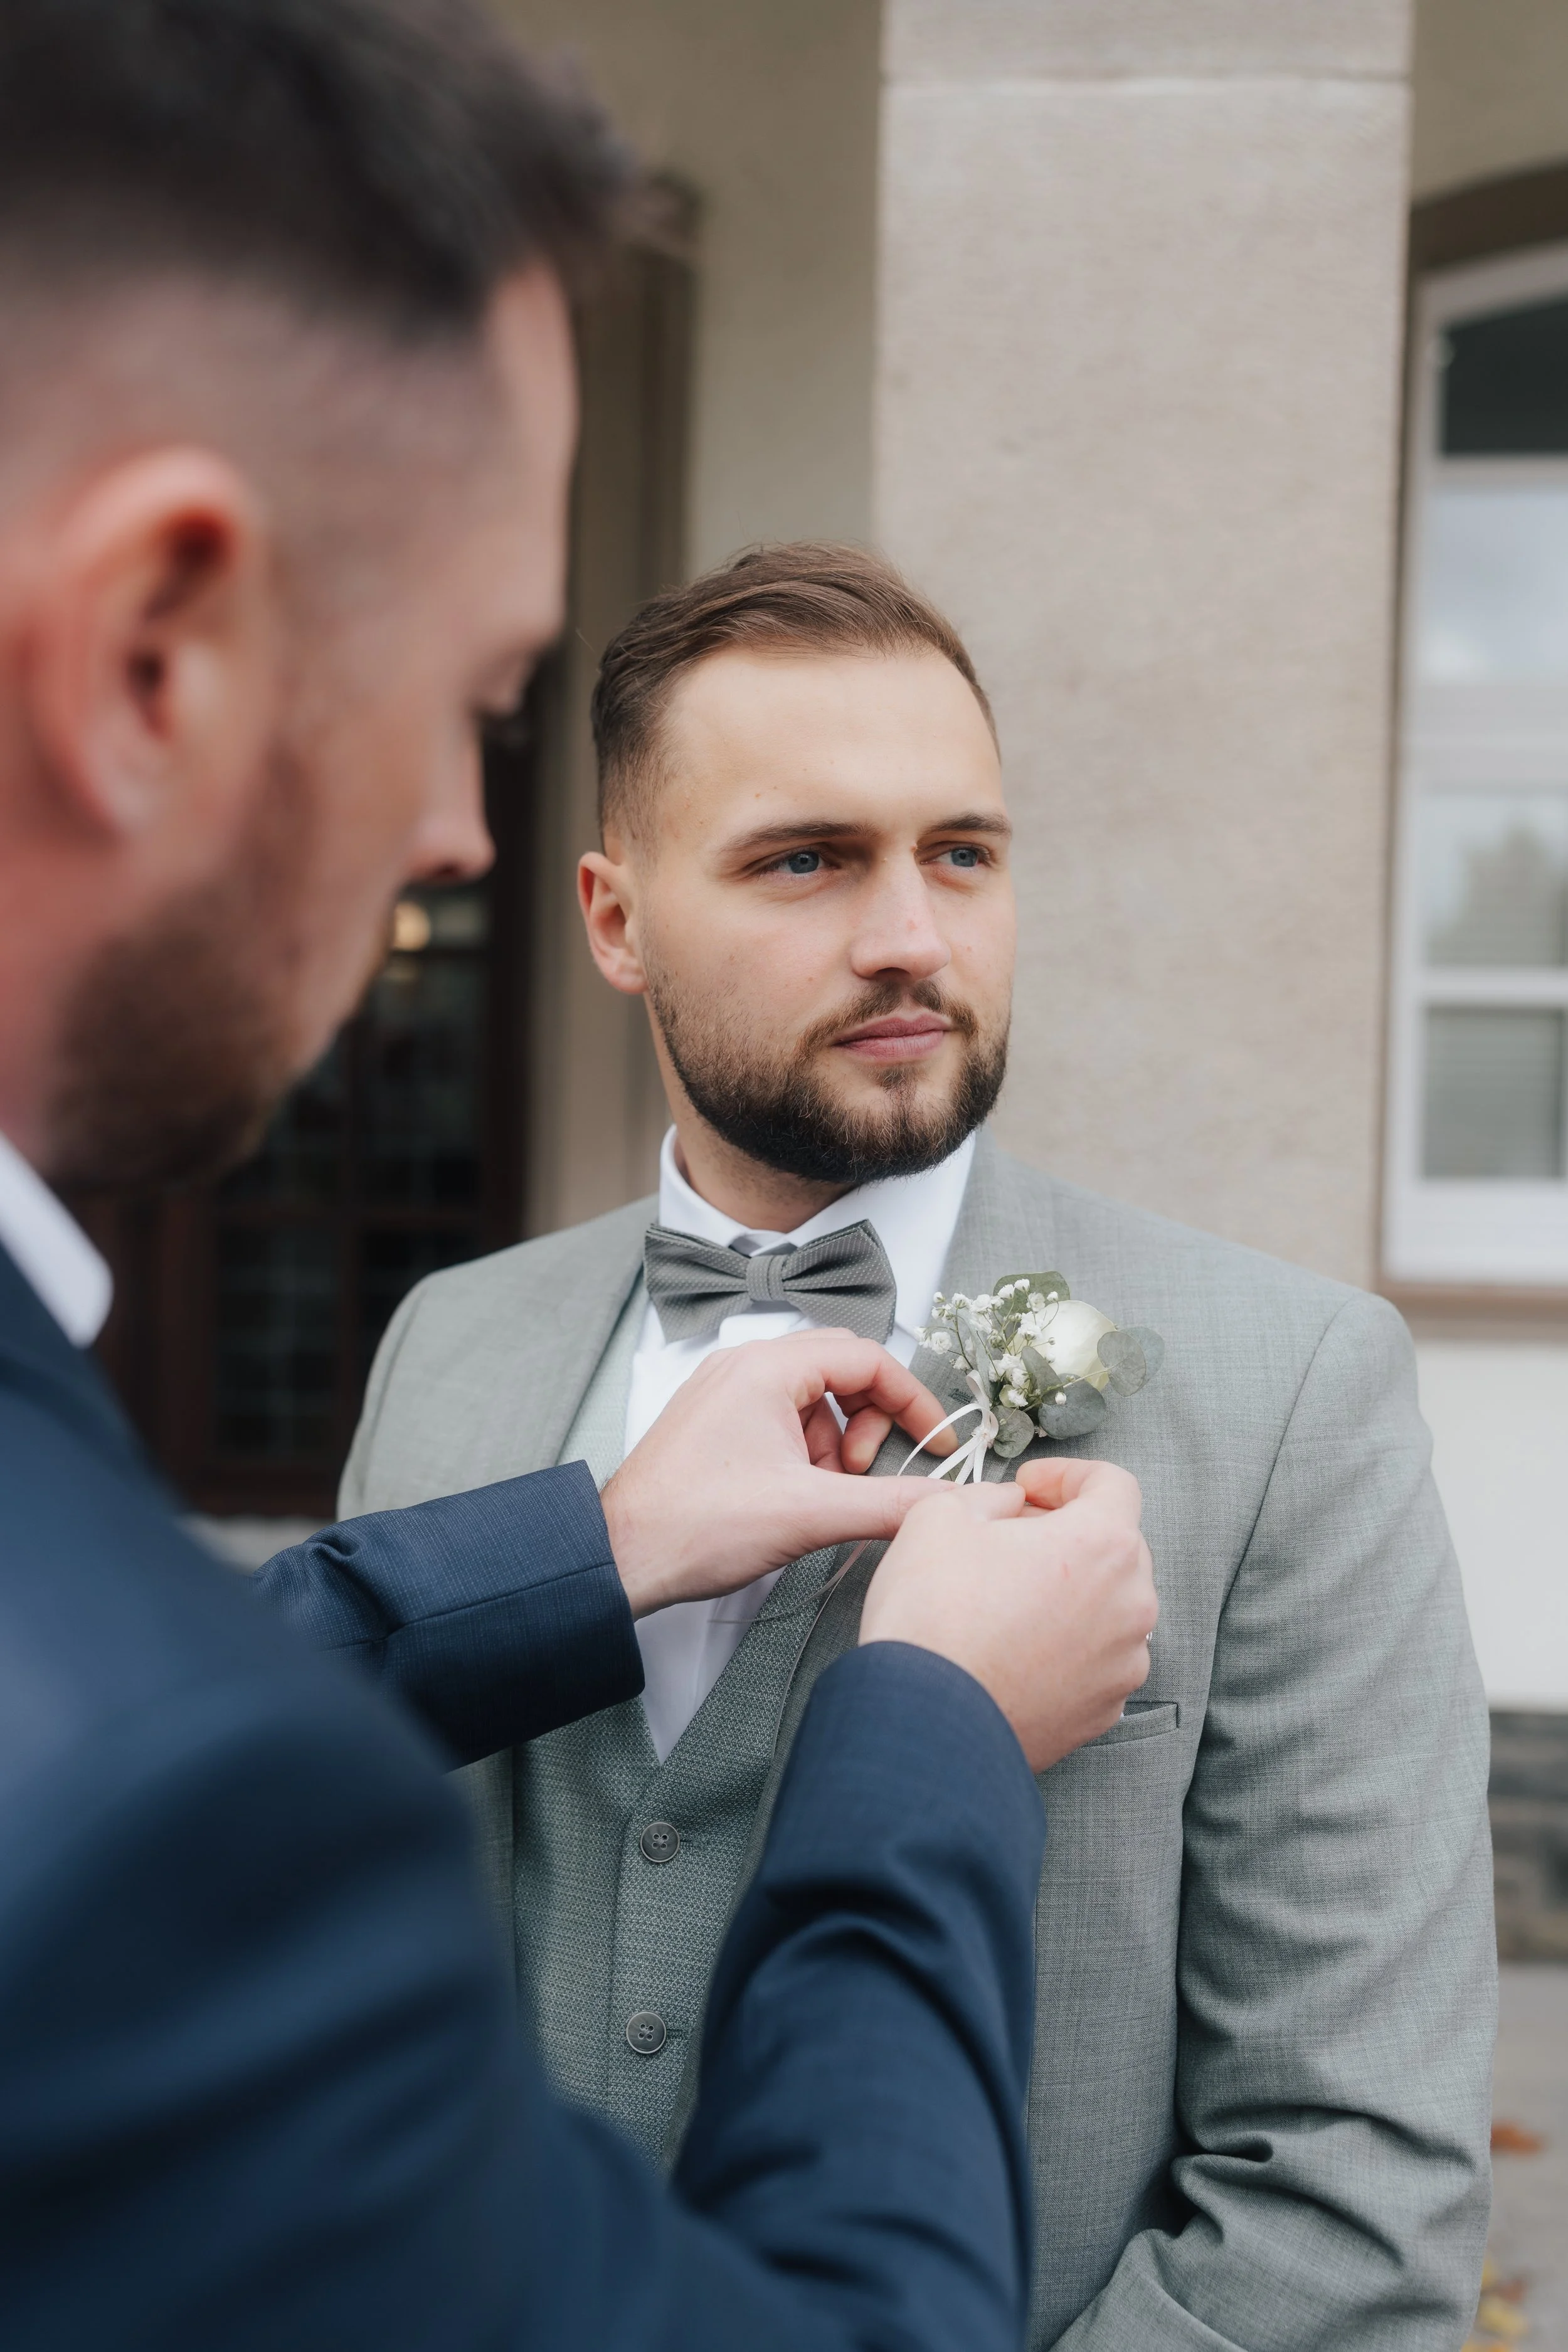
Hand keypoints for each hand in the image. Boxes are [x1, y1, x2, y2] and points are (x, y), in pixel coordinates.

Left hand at [601, 1330, 955, 1618]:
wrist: (620, 1557)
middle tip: (862, 1472)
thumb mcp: (811, 1514)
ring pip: (812, 1400)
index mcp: (767, 1368)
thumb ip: (890, 1503)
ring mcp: (725, 1393)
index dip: (913, 1401)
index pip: (868, 1359)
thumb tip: (945, 1502)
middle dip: (869, 1422)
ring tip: (819, 1495)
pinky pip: (781, 1420)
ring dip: (833, 1445)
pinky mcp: (715, 1423)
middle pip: (841, 1371)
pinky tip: (793, 1497)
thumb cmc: (693, 1526)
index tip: (934, 1443)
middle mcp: (744, 1367)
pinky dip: (803, 1454)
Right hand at [859, 1459, 1156, 1771]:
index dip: (1067, 1475)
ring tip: (1009, 1600)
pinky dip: (1066, 1645)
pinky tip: (1015, 1649)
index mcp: (1102, 1545)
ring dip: (1070, 1592)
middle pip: (1116, 1547)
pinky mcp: (1103, 1711)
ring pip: (1108, 1607)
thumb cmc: (934, 1614)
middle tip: (1012, 1539)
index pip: (1113, 1484)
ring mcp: (1123, 1665)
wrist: (925, 1722)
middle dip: (1068, 1533)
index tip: (1029, 1488)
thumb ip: (988, 1495)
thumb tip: (1010, 1508)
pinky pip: (1096, 1660)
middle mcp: (1131, 1605)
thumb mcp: (940, 1515)